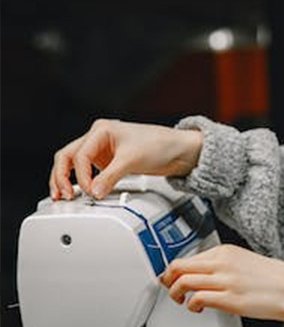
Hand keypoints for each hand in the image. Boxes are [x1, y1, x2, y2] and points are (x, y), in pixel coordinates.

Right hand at [50, 118, 202, 200]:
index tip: (90, 191)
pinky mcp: (109, 163)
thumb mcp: (132, 160)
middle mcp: (98, 139)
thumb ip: (111, 177)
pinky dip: (81, 182)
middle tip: (63, 195)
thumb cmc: (160, 144)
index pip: (80, 155)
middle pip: (68, 157)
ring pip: (74, 164)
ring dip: (66, 179)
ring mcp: (102, 151)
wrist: (179, 151)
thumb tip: (95, 192)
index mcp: (101, 130)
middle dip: (61, 176)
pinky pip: (88, 172)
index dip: (82, 176)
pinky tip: (79, 192)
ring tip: (63, 195)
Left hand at [160, 244, 283, 326]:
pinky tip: (197, 308)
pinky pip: (197, 299)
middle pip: (178, 266)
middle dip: (168, 279)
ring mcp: (225, 281)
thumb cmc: (277, 279)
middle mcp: (222, 263)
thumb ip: (224, 264)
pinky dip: (191, 305)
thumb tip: (205, 274)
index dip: (175, 270)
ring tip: (181, 300)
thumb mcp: (246, 260)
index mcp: (226, 251)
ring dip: (175, 293)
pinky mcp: (229, 299)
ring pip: (183, 282)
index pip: (188, 257)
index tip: (174, 278)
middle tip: (170, 288)